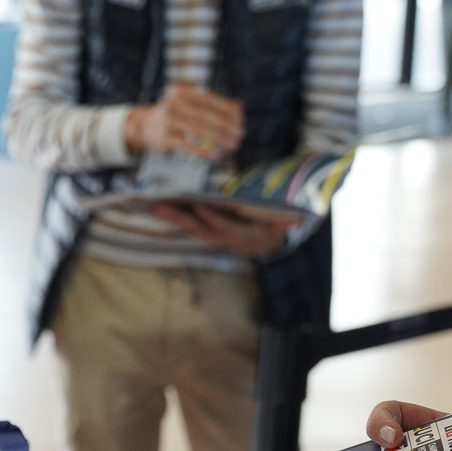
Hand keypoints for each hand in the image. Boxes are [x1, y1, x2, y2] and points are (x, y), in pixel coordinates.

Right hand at [123, 85, 243, 159]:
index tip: (240, 120)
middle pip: (206, 116)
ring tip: (232, 145)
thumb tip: (238, 107)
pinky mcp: (165, 138)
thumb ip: (213, 105)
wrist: (144, 125)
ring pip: (198, 130)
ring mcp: (169, 121)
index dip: (227, 111)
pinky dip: (203, 151)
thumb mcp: (190, 104)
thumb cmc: (174, 115)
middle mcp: (175, 104)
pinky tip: (216, 155)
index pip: (210, 100)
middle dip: (226, 126)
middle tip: (239, 135)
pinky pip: (187, 145)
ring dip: (218, 139)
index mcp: (184, 93)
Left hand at [151, 200, 299, 257]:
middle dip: (182, 218)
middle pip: (203, 229)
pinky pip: (192, 226)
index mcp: (247, 237)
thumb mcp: (284, 223)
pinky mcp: (209, 233)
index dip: (215, 218)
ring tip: (156, 206)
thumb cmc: (275, 225)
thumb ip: (287, 220)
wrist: (267, 243)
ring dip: (174, 218)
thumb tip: (295, 218)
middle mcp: (228, 240)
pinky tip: (162, 208)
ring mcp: (216, 238)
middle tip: (162, 206)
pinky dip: (177, 218)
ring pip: (194, 228)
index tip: (201, 206)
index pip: (228, 228)